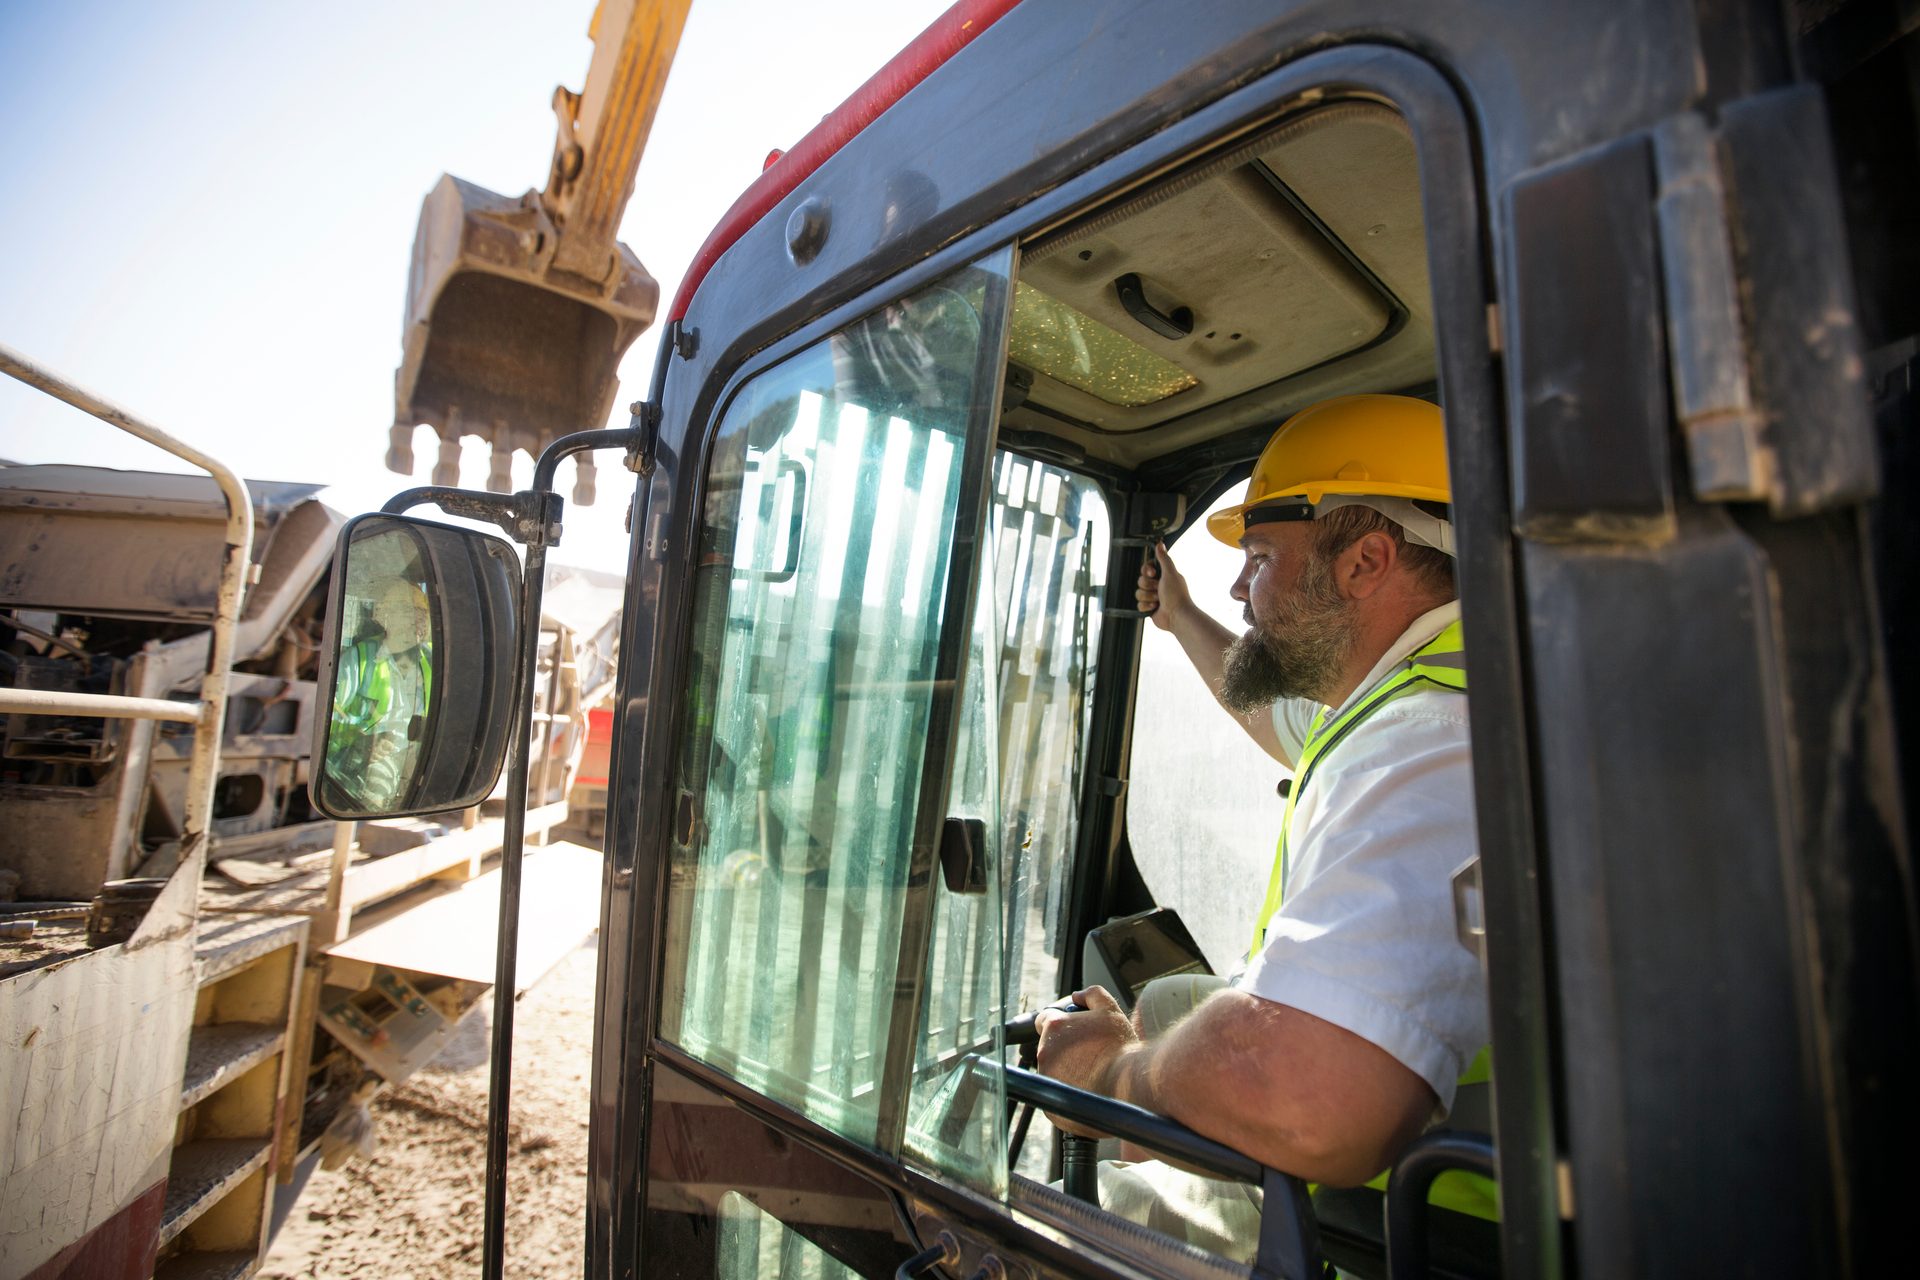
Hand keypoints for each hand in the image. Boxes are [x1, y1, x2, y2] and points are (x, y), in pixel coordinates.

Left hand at [1035, 986, 1139, 1135]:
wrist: (1129, 1086)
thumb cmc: (1120, 1048)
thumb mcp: (1109, 1010)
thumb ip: (1091, 995)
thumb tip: (1078, 995)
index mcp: (1054, 1027)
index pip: (1045, 1020)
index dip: (1060, 1024)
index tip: (1073, 1032)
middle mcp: (1044, 1052)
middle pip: (1049, 1047)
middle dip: (1065, 1048)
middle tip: (1088, 1053)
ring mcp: (1047, 1080)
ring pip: (1053, 1072)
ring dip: (1067, 1070)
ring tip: (1092, 1072)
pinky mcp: (1052, 1105)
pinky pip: (1059, 1096)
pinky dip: (1070, 1092)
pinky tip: (1089, 1089)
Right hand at [1135, 540, 1191, 631]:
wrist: (1176, 616)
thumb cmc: (1176, 594)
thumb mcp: (1170, 573)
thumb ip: (1164, 559)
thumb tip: (1160, 543)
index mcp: (1163, 575)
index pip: (1146, 568)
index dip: (1146, 571)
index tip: (1152, 573)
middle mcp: (1158, 585)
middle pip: (1140, 580)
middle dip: (1148, 585)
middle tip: (1158, 589)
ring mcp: (1152, 597)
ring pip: (1138, 592)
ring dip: (1148, 596)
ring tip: (1158, 600)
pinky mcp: (1149, 607)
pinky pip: (1138, 604)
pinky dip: (1146, 606)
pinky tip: (1154, 607)